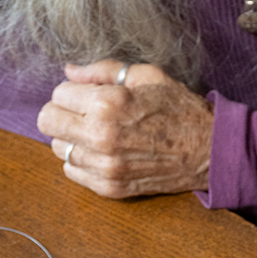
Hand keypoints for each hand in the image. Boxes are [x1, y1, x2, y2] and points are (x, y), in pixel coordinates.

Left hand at [37, 60, 213, 198]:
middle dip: (63, 112)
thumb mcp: (147, 75)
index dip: (73, 90)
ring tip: (99, 132)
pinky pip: (72, 171)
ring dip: (73, 137)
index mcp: (108, 103)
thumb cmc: (179, 107)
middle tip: (84, 111)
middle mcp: (100, 136)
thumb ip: (103, 70)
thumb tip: (68, 70)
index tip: (88, 93)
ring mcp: (104, 166)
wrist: (208, 149)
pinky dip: (82, 160)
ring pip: (58, 148)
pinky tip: (105, 151)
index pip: (58, 94)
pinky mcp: (108, 187)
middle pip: (47, 122)